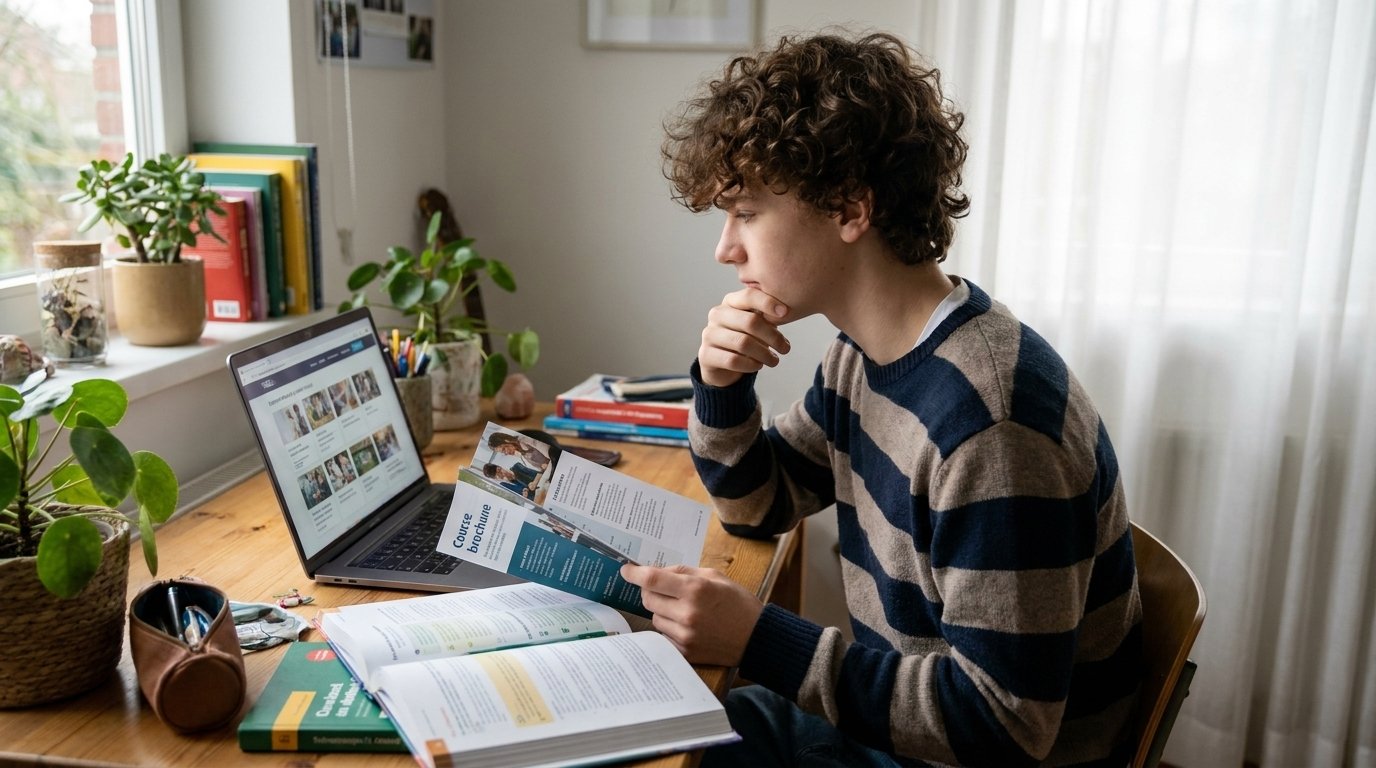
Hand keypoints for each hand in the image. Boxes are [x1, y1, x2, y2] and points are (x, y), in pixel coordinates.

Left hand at [620, 563, 763, 665]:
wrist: (757, 637)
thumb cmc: (738, 603)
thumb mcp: (715, 576)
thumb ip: (684, 572)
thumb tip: (659, 571)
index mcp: (695, 590)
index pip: (653, 579)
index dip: (635, 574)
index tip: (626, 570)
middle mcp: (687, 613)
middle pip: (648, 599)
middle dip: (651, 591)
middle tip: (664, 589)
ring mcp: (685, 636)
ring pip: (655, 617)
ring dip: (662, 611)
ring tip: (684, 610)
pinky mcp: (686, 652)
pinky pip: (664, 635)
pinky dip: (670, 628)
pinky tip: (687, 625)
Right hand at [697, 288, 791, 387]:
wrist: (721, 364)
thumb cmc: (744, 338)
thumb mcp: (756, 324)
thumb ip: (767, 316)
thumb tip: (785, 313)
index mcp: (730, 302)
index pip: (748, 296)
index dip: (768, 302)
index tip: (786, 313)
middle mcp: (717, 315)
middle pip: (749, 322)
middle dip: (772, 336)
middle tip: (785, 348)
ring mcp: (709, 335)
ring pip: (743, 343)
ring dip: (764, 354)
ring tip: (774, 360)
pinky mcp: (706, 355)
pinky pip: (733, 360)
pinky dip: (750, 365)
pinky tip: (758, 365)